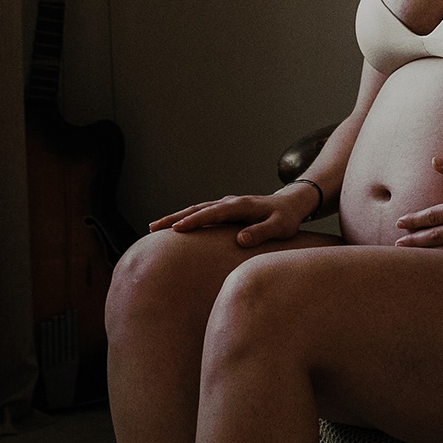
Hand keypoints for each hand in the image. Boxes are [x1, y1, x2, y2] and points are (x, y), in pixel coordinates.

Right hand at [149, 186, 324, 248]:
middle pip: (197, 208)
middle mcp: (229, 202)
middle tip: (152, 227)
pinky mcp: (225, 211)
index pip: (212, 213)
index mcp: (240, 205)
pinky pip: (201, 214)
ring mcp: (225, 205)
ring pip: (196, 210)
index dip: (194, 221)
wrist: (290, 204)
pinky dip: (185, 218)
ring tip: (154, 227)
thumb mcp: (279, 227)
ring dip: (175, 217)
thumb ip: (261, 233)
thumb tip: (240, 240)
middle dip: (174, 217)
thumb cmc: (286, 218)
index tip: (177, 229)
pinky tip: (174, 228)